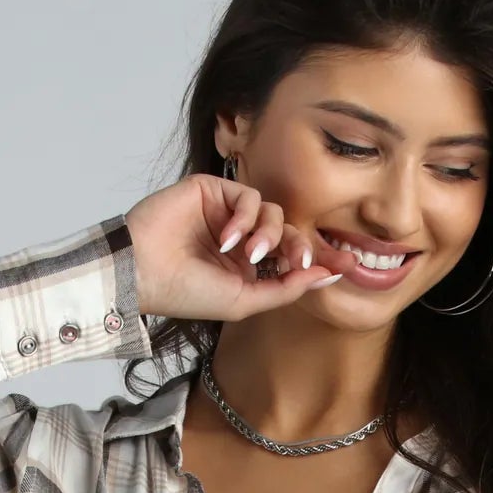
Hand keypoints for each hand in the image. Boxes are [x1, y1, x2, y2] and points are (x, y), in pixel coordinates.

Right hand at [123, 175, 343, 323]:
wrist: (144, 272)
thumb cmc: (187, 293)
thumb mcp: (245, 300)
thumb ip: (286, 289)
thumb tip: (327, 278)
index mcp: (249, 268)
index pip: (292, 258)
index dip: (320, 260)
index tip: (348, 266)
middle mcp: (241, 239)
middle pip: (290, 231)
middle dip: (299, 246)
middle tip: (301, 261)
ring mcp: (227, 214)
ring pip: (273, 211)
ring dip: (269, 234)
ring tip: (247, 253)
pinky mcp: (213, 191)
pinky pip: (249, 196)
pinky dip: (246, 217)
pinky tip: (227, 238)